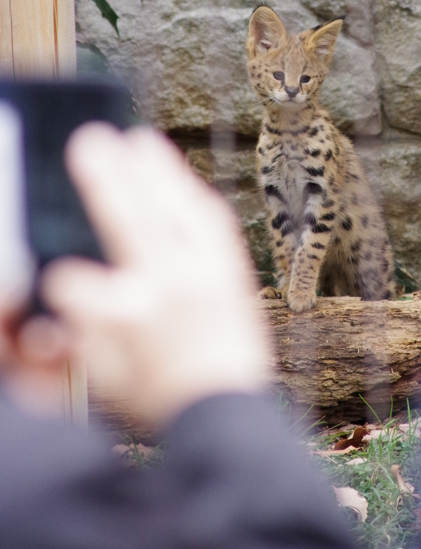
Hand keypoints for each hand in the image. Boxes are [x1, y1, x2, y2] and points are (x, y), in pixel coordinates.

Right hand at [42, 124, 271, 429]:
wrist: (229, 411)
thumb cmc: (161, 399)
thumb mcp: (108, 380)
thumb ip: (81, 332)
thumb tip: (65, 287)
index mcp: (132, 317)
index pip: (80, 283)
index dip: (64, 282)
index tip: (60, 281)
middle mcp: (170, 286)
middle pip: (129, 218)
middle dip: (106, 175)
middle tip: (90, 136)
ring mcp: (206, 273)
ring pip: (177, 207)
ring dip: (157, 169)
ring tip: (138, 137)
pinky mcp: (233, 271)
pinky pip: (214, 221)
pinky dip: (194, 195)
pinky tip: (181, 178)